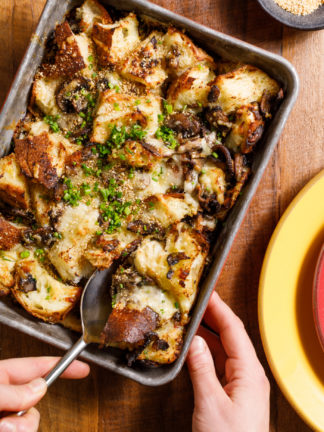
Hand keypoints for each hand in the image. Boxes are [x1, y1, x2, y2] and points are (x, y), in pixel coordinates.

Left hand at [0, 357, 88, 431]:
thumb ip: (13, 391)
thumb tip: (39, 388)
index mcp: (1, 377)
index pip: (37, 366)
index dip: (62, 365)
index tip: (82, 368)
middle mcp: (5, 398)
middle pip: (36, 402)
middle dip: (29, 416)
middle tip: (10, 422)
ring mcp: (6, 415)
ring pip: (30, 423)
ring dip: (20, 428)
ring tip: (2, 428)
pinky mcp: (7, 429)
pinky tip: (3, 431)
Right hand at [187, 291, 269, 431]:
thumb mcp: (210, 404)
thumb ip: (201, 369)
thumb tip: (194, 341)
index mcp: (249, 372)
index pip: (234, 330)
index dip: (219, 308)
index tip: (206, 292)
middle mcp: (248, 373)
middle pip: (230, 335)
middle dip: (213, 317)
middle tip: (195, 301)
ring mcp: (241, 383)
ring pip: (224, 349)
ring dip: (208, 333)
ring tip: (191, 318)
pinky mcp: (232, 392)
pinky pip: (219, 363)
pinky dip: (206, 351)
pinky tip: (194, 346)